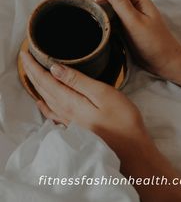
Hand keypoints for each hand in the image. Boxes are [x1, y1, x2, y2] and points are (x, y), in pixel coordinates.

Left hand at [21, 51, 149, 163]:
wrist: (131, 150)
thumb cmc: (122, 119)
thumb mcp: (103, 94)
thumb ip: (78, 81)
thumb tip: (54, 68)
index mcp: (71, 102)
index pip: (46, 81)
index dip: (34, 67)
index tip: (25, 53)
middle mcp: (66, 113)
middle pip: (43, 90)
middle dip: (32, 73)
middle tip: (25, 59)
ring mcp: (70, 122)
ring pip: (46, 100)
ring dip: (37, 86)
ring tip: (31, 74)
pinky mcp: (76, 128)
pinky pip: (52, 113)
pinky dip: (44, 105)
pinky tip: (42, 103)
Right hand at [97, 0, 180, 76]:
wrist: (165, 62)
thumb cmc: (154, 43)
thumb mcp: (134, 21)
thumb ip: (119, 2)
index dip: (102, 0)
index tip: (98, 13)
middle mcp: (135, 4)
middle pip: (110, 1)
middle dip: (103, 10)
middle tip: (103, 25)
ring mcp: (132, 15)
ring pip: (111, 12)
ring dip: (106, 19)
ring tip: (105, 31)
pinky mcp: (129, 27)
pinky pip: (114, 22)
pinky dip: (110, 27)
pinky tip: (108, 35)